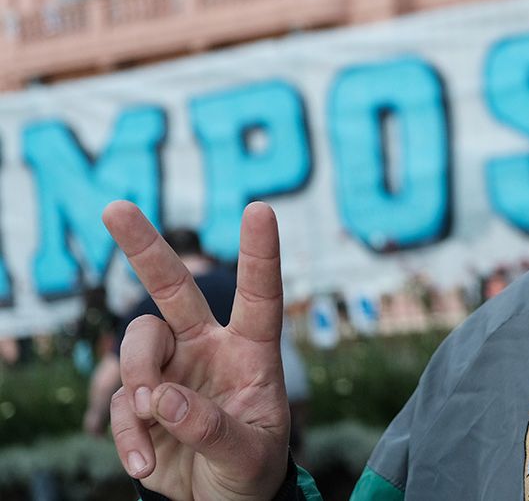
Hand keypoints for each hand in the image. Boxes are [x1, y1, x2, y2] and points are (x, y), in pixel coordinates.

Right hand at [104, 201, 289, 500]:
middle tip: (115, 208)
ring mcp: (170, 372)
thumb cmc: (251, 467)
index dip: (260, 255)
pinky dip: (129, 435)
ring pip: (138, 346)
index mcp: (251, 352)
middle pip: (173, 290)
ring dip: (141, 379)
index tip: (260, 210)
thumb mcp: (250, 455)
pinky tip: (147, 461)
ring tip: (158, 419)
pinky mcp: (140, 403)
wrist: (221, 500)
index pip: (259, 297)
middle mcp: (207, 349)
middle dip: (144, 248)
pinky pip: (122, 404)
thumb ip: (213, 428)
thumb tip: (165, 399)